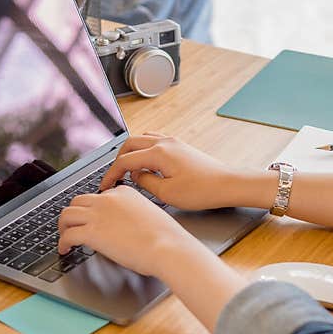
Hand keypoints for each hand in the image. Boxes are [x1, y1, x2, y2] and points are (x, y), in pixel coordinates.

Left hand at [57, 185, 200, 276]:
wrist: (167, 247)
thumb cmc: (165, 237)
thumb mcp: (149, 216)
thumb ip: (133, 216)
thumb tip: (124, 228)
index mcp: (124, 192)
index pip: (100, 196)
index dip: (93, 209)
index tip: (92, 218)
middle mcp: (108, 199)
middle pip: (78, 201)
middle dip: (73, 214)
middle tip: (72, 225)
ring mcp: (98, 214)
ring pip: (67, 214)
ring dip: (63, 226)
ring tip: (64, 237)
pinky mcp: (91, 232)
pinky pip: (67, 235)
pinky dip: (62, 243)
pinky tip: (65, 250)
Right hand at [100, 133, 264, 210]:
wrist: (227, 184)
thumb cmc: (202, 190)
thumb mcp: (167, 193)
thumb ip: (145, 182)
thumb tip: (135, 175)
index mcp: (158, 153)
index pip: (125, 161)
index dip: (111, 174)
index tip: (105, 186)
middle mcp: (165, 142)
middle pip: (130, 144)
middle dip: (118, 160)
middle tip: (114, 177)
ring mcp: (174, 142)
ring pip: (142, 139)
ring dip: (131, 152)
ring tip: (128, 169)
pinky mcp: (181, 146)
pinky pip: (154, 141)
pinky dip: (144, 150)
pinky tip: (146, 163)